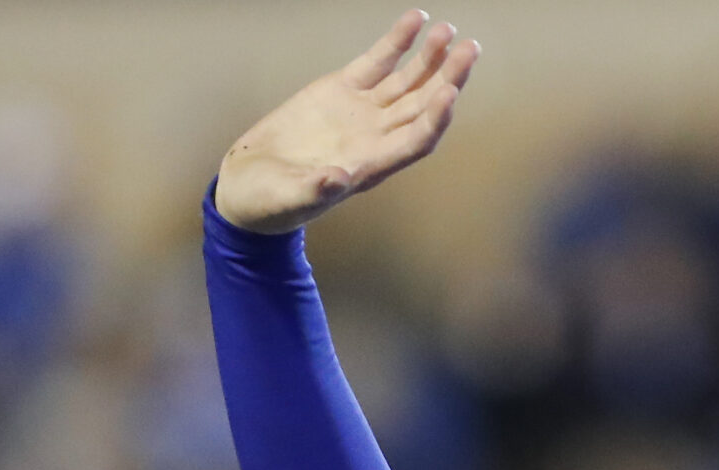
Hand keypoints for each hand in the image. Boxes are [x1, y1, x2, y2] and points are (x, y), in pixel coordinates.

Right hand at [214, 11, 478, 234]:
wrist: (249, 184)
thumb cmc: (271, 201)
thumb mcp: (288, 199)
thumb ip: (314, 191)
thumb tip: (338, 180)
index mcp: (371, 166)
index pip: (416, 141)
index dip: (435, 119)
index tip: (450, 92)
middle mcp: (376, 137)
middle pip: (423, 106)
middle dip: (448, 78)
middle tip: (469, 50)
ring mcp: (362, 112)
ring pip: (407, 82)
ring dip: (430, 57)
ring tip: (448, 30)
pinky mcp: (342, 90)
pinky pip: (376, 62)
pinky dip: (396, 42)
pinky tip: (415, 19)